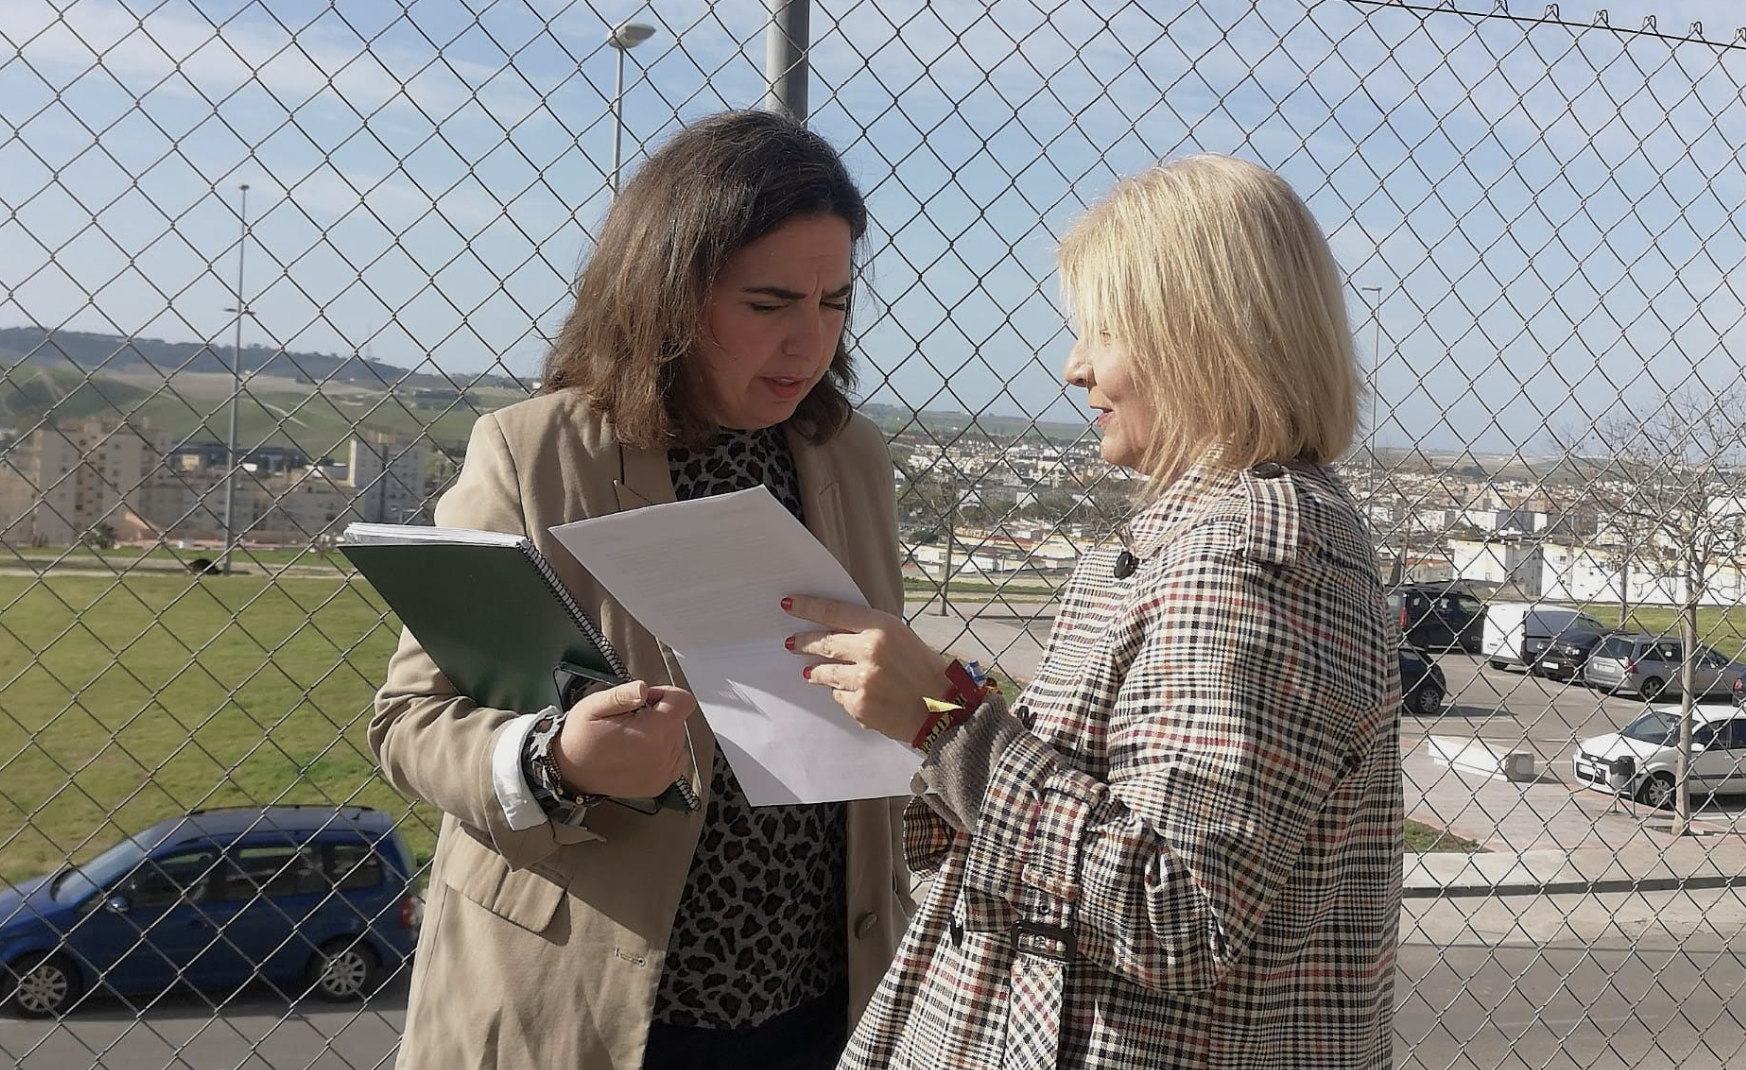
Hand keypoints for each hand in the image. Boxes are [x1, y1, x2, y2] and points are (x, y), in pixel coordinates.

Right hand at [554, 680, 694, 797]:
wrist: (571, 772)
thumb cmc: (581, 737)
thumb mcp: (594, 706)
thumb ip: (622, 694)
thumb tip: (643, 688)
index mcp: (649, 734)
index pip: (683, 702)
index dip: (666, 694)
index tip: (645, 700)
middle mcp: (661, 755)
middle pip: (679, 720)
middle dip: (660, 713)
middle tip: (632, 719)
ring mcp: (662, 773)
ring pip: (678, 737)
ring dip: (662, 732)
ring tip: (633, 736)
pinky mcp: (660, 783)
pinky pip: (678, 757)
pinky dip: (665, 750)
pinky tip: (642, 749)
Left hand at [782, 595, 953, 743]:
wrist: (944, 709)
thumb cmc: (925, 670)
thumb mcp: (902, 637)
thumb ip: (870, 632)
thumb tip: (835, 630)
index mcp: (882, 628)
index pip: (834, 612)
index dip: (807, 607)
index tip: (789, 604)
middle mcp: (870, 652)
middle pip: (823, 643)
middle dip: (803, 642)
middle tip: (791, 643)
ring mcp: (862, 680)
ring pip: (825, 672)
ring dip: (815, 672)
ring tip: (809, 672)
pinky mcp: (859, 706)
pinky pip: (838, 696)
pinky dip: (843, 694)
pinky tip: (855, 694)